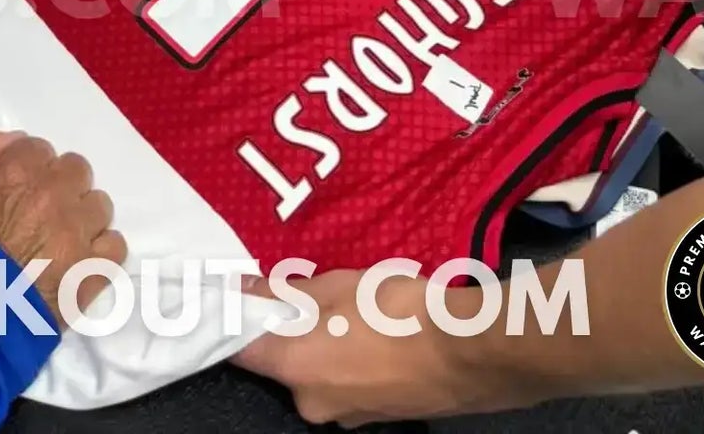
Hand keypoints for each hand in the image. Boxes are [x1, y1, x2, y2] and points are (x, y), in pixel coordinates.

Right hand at [0, 126, 125, 324]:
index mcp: (18, 168)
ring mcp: (79, 231)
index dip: (29, 172)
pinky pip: (116, 246)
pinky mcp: (94, 270)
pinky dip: (101, 254)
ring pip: (99, 207)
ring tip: (60, 245)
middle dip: (62, 189)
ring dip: (83, 220)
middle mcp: (55, 191)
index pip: (40, 150)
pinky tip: (80, 266)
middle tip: (41, 218)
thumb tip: (11, 139)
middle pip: (77, 172)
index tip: (18, 194)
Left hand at [234, 270, 467, 425]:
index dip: (236, 321)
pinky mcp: (376, 419)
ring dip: (325, 346)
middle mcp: (311, 403)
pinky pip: (348, 385)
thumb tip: (248, 289)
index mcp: (295, 369)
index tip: (236, 296)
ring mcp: (346, 418)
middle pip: (284, 363)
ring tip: (355, 312)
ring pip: (318, 374)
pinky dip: (352, 361)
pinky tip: (377, 335)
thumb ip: (289, 291)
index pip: (242, 349)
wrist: (467, 351)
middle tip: (314, 294)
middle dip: (292, 331)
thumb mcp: (339, 284)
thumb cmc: (396, 310)